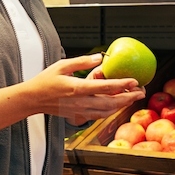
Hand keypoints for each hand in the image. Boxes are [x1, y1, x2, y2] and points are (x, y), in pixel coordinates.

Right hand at [26, 54, 144, 124]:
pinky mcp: (79, 116)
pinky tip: (117, 104)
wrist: (33, 99)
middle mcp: (81, 102)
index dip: (122, 85)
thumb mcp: (62, 65)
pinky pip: (100, 115)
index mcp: (77, 89)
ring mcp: (80, 111)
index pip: (105, 87)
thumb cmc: (45, 81)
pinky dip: (111, 110)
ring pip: (107, 111)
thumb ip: (82, 61)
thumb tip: (100, 58)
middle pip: (111, 103)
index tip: (135, 81)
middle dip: (128, 98)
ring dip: (122, 105)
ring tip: (132, 97)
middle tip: (141, 91)